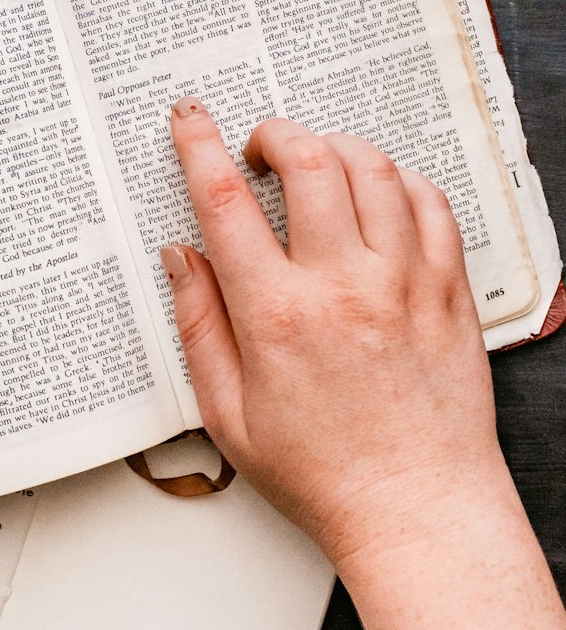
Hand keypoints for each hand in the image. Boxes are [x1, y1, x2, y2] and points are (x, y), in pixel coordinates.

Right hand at [162, 100, 503, 566]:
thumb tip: (181, 258)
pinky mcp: (448, 291)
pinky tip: (379, 193)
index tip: (190, 120)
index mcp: (277, 315)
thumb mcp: (227, 413)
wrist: (415, 509)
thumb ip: (199, 324)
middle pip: (307, 161)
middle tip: (259, 147)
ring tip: (316, 164)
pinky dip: (399, 180)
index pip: (225, 201)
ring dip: (335, 148)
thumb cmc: (323, 474)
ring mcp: (403, 283)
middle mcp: (342, 286)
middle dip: (273, 133)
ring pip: (372, 168)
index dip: (199, 145)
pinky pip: (430, 203)